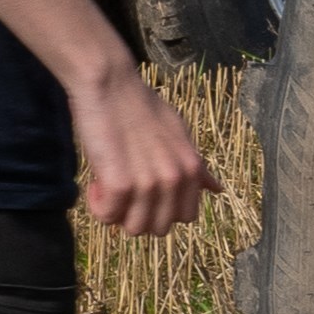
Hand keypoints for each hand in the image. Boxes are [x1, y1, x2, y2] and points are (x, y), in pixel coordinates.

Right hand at [68, 56, 212, 236]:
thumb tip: (217, 189)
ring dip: (116, 211)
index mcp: (191, 168)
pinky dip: (98, 205)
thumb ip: (194, 165)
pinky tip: (95, 181)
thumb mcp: (177, 132)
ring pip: (133, 229)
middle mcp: (174, 178)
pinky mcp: (120, 184)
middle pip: (158, 229)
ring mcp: (148, 183)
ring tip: (108, 182)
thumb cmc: (138, 105)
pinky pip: (107, 217)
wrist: (109, 84)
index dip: (160, 209)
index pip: (184, 217)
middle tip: (121, 187)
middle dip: (137, 214)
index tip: (144, 189)